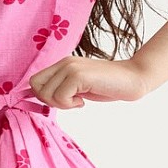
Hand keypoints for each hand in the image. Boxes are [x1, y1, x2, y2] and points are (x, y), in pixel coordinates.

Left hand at [29, 56, 148, 108]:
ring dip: (62, 104)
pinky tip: (84, 100)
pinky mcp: (78, 75)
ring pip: (46, 94)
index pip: (34, 81)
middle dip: (49, 101)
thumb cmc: (106, 86)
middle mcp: (64, 63)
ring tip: (79, 100)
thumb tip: (40, 98)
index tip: (62, 100)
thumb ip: (61, 88)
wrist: (133, 79)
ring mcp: (70, 67)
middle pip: (36, 87)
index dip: (42, 96)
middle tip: (70, 101)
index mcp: (62, 64)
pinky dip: (70, 105)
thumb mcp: (78, 86)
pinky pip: (60, 97)